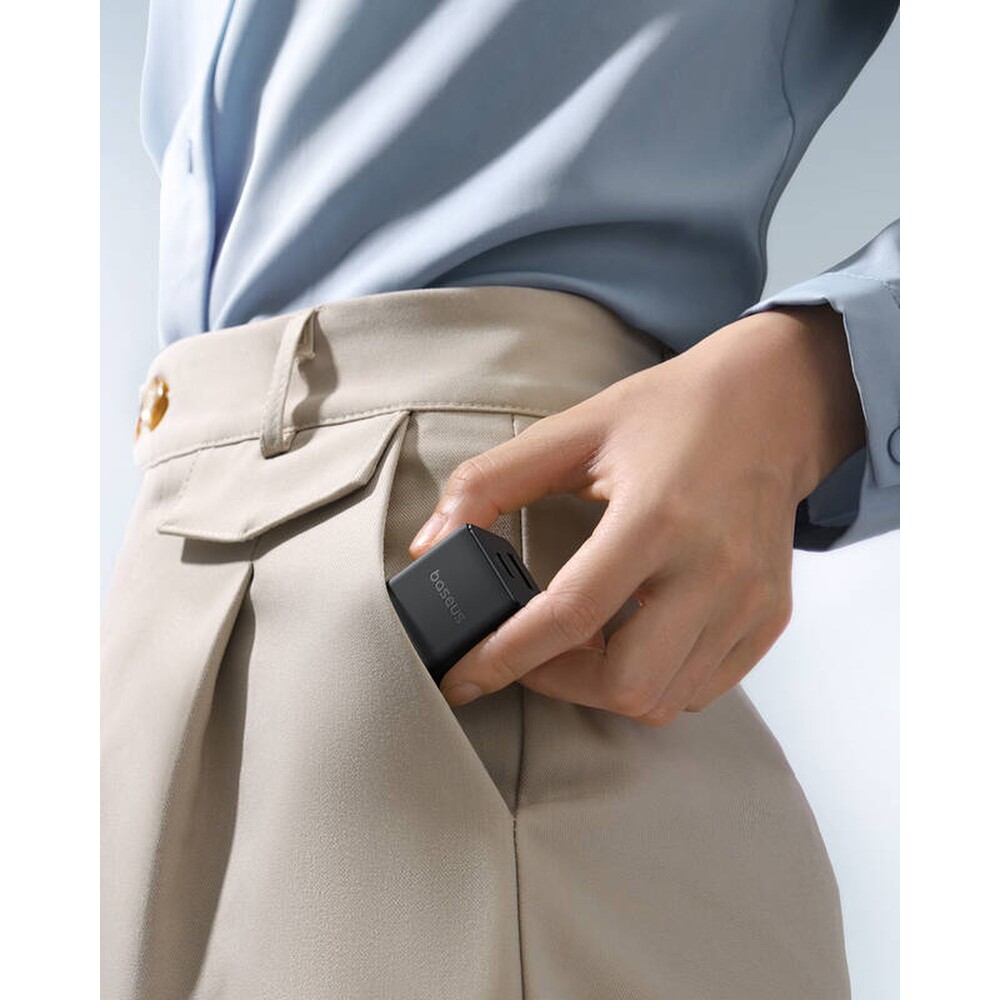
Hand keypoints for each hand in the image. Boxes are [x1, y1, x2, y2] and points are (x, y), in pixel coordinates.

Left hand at [408, 305, 864, 725]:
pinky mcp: (768, 615)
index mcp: (657, 515)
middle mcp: (714, 568)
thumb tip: (429, 546)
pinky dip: (655, 682)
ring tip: (581, 641)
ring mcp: (749, 599)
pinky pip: (703, 689)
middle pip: (625, 683)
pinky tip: (632, 638)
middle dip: (558, 682)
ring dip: (604, 685)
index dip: (505, 656)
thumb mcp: (572, 430)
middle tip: (531, 648)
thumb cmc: (669, 412)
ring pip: (663, 699)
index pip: (570, 615)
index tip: (462, 677)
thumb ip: (490, 483)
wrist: (771, 404)